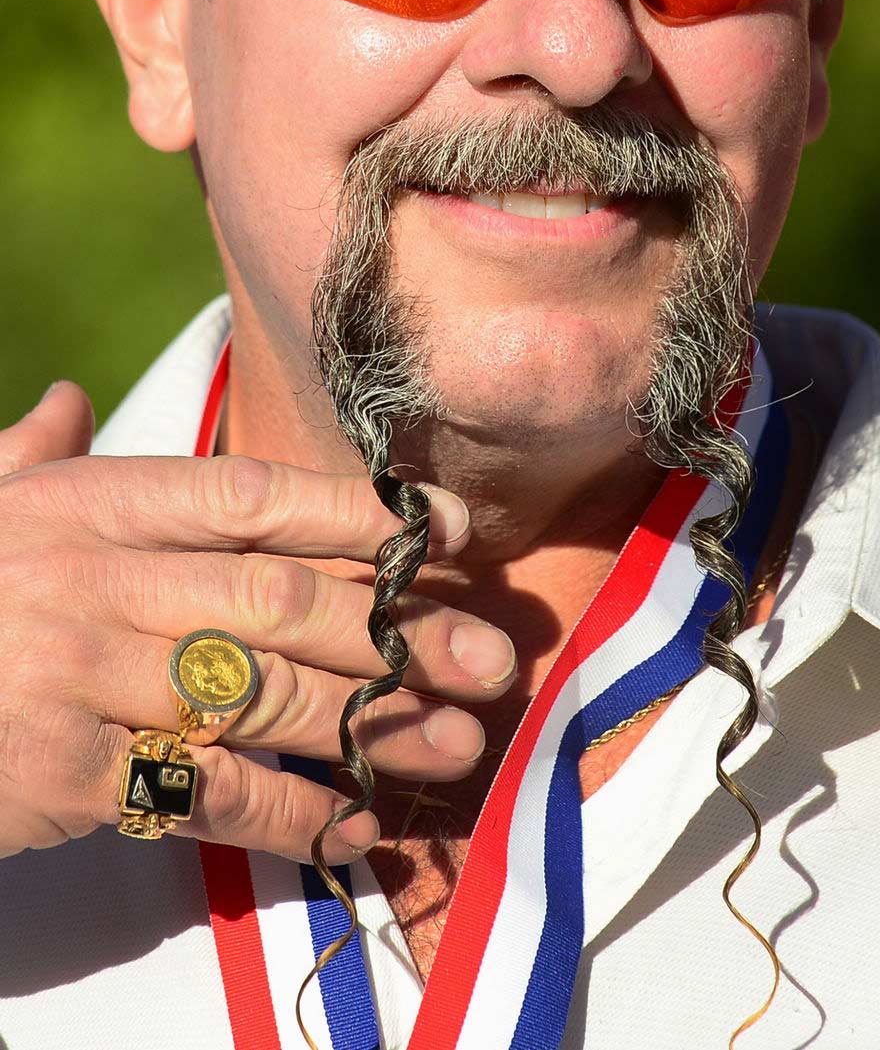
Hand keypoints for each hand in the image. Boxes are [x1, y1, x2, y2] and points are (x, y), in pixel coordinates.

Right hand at [0, 383, 514, 863]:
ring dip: (371, 724)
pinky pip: (206, 792)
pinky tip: (354, 823)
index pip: (255, 497)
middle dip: (397, 632)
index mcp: (94, 505)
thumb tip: (72, 400)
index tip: (443, 537)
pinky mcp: (71, 774)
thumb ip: (32, 454)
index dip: (360, 516)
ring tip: (454, 740)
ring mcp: (87, 678)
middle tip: (490, 657)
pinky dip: (289, 813)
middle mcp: (102, 580)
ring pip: (263, 698)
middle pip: (283, 601)